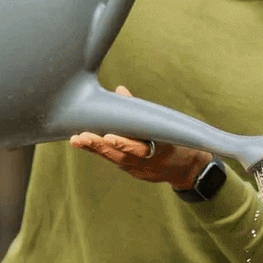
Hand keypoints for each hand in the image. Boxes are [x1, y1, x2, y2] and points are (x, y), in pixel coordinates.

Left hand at [70, 89, 211, 190]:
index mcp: (159, 148)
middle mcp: (147, 162)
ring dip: (94, 149)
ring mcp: (138, 169)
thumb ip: (140, 110)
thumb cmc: (174, 140)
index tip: (108, 137)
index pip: (138, 146)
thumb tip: (120, 90)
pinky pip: (114, 160)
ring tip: (76, 140)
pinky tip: (85, 144)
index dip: (123, 143)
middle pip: (120, 154)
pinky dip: (100, 152)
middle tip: (82, 137)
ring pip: (113, 158)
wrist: (186, 168)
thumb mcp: (164, 125)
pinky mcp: (133, 172)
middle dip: (99, 146)